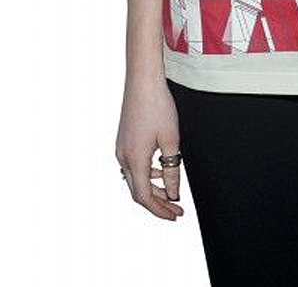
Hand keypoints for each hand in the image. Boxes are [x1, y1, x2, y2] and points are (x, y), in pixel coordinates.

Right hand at [116, 75, 183, 220]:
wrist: (142, 81)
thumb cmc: (158, 106)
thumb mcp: (171, 140)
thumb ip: (172, 170)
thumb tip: (173, 194)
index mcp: (135, 159)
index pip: (144, 197)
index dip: (160, 209)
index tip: (176, 215)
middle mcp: (123, 157)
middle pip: (138, 191)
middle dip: (157, 203)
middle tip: (176, 209)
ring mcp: (121, 148)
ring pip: (135, 179)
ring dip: (152, 189)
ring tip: (171, 191)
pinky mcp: (123, 140)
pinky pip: (133, 166)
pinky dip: (147, 174)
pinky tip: (161, 170)